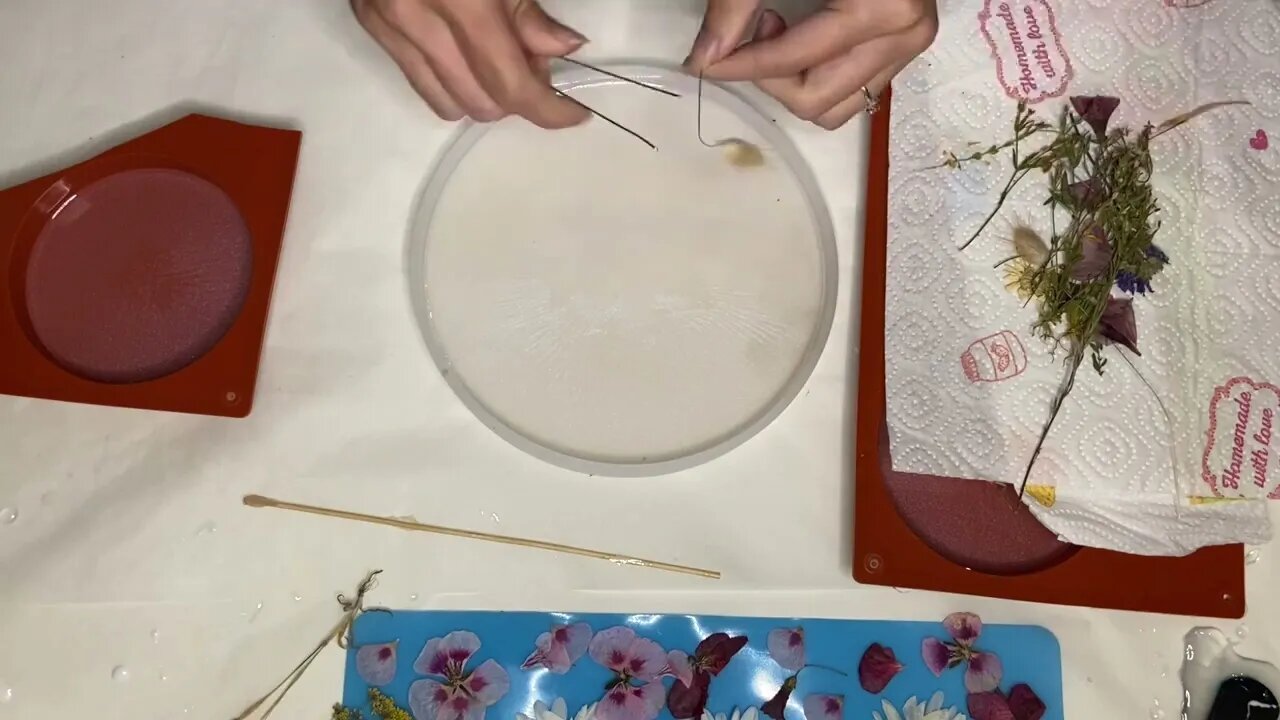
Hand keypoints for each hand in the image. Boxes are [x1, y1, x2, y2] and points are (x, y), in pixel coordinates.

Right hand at [352, 0, 590, 126]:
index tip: (574, 113)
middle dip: (516, 96)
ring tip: (499, 58)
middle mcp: (416, 18)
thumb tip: (561, 50)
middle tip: (536, 62)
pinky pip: (418, 80)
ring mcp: (387, 24)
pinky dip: (451, 79)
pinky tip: (466, 52)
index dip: (547, 109)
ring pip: (445, 102)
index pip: (508, 82)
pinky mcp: (370, 23)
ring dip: (482, 95)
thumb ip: (528, 9)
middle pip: (479, 101)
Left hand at [686, 1, 937, 128]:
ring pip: (835, 106)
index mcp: (884, 9)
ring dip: (793, 80)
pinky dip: (815, 75)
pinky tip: (800, 34)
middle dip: (770, 76)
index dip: (741, 65)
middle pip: (816, 99)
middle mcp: (905, 34)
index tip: (705, 61)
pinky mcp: (903, 47)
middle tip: (754, 30)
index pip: (795, 61)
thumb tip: (705, 57)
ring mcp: (908, 44)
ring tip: (778, 32)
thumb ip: (735, 4)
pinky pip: (850, 90)